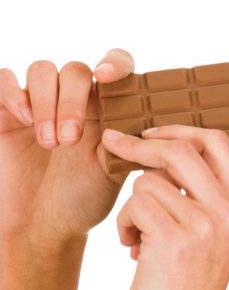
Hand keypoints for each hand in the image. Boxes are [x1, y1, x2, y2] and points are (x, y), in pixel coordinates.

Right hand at [0, 49, 137, 242]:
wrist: (41, 226)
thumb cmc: (82, 200)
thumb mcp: (114, 172)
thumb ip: (131, 142)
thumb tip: (153, 123)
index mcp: (107, 108)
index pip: (115, 67)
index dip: (114, 63)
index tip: (107, 77)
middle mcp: (74, 100)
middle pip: (76, 71)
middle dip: (72, 102)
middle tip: (70, 140)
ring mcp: (38, 104)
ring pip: (42, 70)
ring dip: (46, 102)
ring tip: (49, 142)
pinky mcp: (6, 113)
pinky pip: (4, 80)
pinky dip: (13, 93)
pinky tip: (24, 119)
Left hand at [101, 125, 228, 289]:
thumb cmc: (183, 289)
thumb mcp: (207, 237)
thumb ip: (199, 197)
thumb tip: (161, 149)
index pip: (217, 143)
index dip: (181, 130)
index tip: (151, 134)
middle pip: (182, 148)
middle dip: (141, 145)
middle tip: (114, 146)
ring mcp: (207, 225)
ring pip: (149, 179)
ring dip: (132, 205)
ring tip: (137, 236)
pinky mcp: (176, 239)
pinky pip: (136, 204)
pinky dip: (125, 224)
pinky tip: (132, 249)